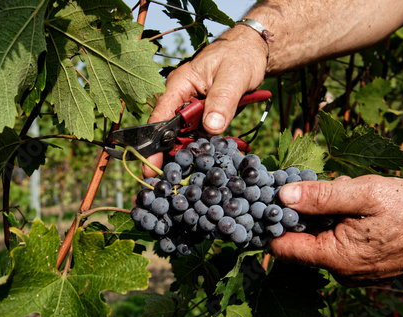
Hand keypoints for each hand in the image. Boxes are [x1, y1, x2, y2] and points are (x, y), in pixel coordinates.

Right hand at [143, 25, 267, 177]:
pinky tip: (211, 160)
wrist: (252, 51)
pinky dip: (205, 146)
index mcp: (180, 85)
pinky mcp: (204, 115)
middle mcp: (181, 98)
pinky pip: (200, 134)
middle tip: (171, 179)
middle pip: (171, 131)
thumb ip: (222, 100)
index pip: (161, 115)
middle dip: (170, 154)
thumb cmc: (240, 56)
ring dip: (191, 153)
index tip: (150, 166)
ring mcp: (193, 108)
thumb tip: (212, 128)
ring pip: (186, 136)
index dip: (154, 142)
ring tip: (191, 175)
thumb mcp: (234, 76)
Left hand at [270, 175, 402, 285]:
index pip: (282, 247)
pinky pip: (336, 239)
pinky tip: (356, 202)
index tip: (270, 196)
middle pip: (299, 240)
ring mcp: (352, 268)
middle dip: (304, 210)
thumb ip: (321, 196)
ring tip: (346, 191)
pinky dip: (338, 218)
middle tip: (319, 185)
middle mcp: (340, 270)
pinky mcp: (362, 261)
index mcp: (336, 258)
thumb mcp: (365, 194)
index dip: (271, 221)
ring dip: (324, 211)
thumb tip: (283, 195)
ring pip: (319, 236)